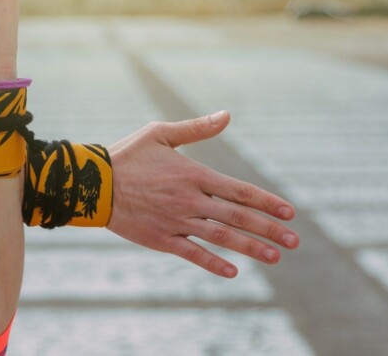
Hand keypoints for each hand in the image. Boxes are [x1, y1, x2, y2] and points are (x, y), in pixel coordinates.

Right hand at [106, 111, 298, 277]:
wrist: (92, 184)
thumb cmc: (127, 155)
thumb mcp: (160, 134)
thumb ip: (197, 129)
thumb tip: (227, 115)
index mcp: (193, 175)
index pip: (239, 191)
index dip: (267, 202)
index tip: (289, 213)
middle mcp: (189, 200)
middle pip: (237, 217)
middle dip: (269, 229)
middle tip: (294, 241)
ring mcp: (176, 222)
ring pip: (220, 237)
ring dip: (250, 248)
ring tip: (276, 257)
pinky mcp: (161, 239)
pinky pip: (192, 253)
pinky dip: (213, 263)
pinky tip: (233, 272)